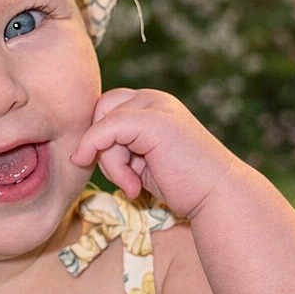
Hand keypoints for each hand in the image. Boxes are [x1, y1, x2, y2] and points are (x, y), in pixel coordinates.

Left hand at [71, 88, 237, 219]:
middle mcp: (153, 98)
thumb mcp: (140, 161)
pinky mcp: (152, 120)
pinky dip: (112, 165)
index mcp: (151, 104)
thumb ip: (117, 146)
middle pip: (99, 112)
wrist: (217, 195)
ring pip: (101, 125)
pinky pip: (105, 132)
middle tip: (127, 179)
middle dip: (103, 149)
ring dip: (111, 164)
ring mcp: (154, 105)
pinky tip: (133, 186)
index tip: (121, 173)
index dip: (102, 141)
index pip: (104, 110)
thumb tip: (77, 148)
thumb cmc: (182, 184)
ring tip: (136, 185)